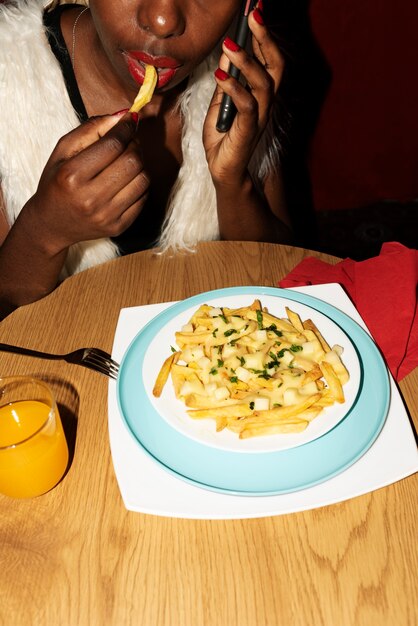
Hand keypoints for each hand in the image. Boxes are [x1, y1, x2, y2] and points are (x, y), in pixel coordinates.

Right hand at [23, 113, 148, 253]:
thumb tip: (122, 115)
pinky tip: (126, 180)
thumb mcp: (63, 151)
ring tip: (126, 161)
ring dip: (140, 165)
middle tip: (128, 142)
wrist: (52, 224)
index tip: (129, 119)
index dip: (125, 128)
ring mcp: (106, 216)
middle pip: (132, 162)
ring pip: (143, 179)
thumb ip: (90, 129)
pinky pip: (143, 197)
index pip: (113, 145)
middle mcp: (90, 199)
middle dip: (134, 145)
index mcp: (72, 176)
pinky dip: (139, 184)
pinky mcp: (118, 227)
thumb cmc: (57, 182)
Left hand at [203, 7, 283, 186]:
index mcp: (261, 93)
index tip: (255, 10)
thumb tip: (228, 47)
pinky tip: (220, 76)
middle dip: (265, 38)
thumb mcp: (220, 101)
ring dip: (246, 60)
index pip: (269, 59)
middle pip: (275, 66)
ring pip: (263, 83)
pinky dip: (234, 88)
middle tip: (253, 15)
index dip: (264, 34)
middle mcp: (266, 103)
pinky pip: (247, 105)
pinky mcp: (249, 130)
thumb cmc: (223, 138)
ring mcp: (259, 117)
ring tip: (229, 42)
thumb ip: (227, 77)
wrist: (223, 170)